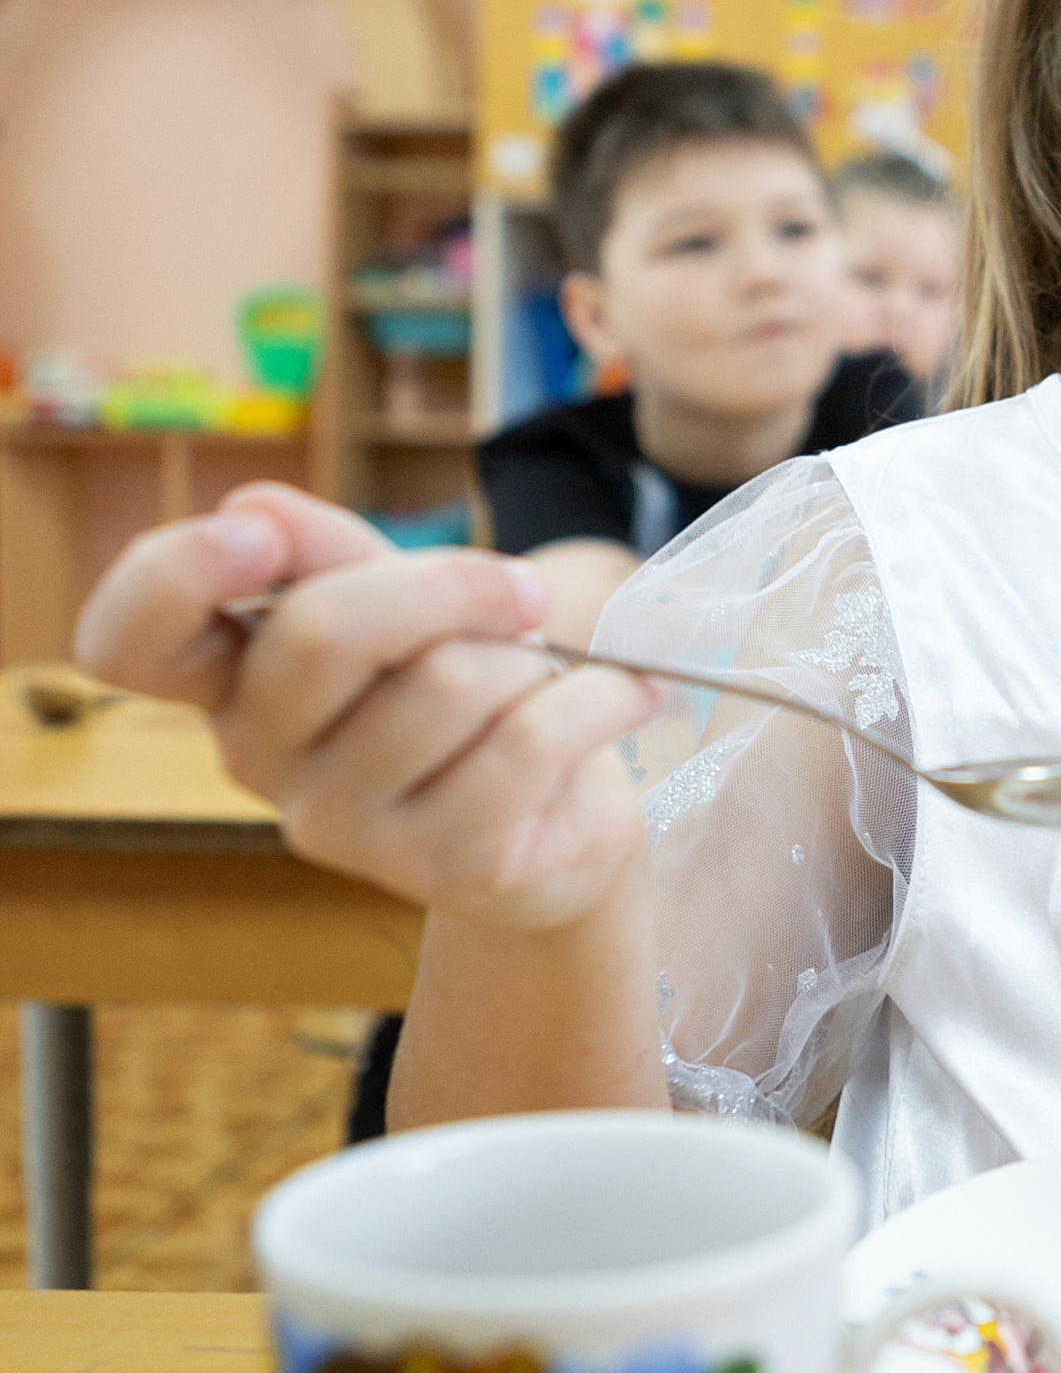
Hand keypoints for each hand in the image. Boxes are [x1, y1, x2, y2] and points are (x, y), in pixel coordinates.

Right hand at [75, 482, 659, 932]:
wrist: (560, 827)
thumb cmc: (464, 700)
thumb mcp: (398, 606)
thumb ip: (328, 555)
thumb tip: (252, 505)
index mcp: (231, 684)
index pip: (129, 642)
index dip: (172, 576)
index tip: (254, 533)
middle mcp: (261, 761)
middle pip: (320, 634)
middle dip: (445, 585)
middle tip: (520, 589)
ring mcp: (345, 827)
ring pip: (445, 684)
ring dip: (528, 660)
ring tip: (549, 680)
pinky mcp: (444, 866)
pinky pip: (526, 742)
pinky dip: (596, 701)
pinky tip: (619, 701)